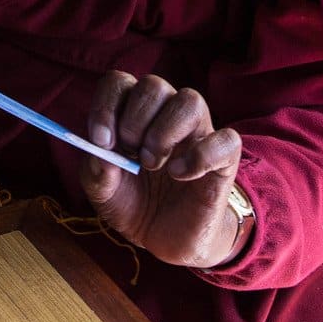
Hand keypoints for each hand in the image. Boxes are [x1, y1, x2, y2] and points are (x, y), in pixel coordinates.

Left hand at [80, 73, 245, 268]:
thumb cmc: (132, 203)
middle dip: (135, 119)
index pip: (118, 83)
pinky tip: (181, 175)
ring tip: (152, 163)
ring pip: (190, 100)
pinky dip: (201, 156)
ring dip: (164, 131)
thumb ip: (96, 170)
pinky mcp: (224, 159)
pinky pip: (226, 139)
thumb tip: (101, 152)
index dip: (106, 105)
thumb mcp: (103, 192)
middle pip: (153, 85)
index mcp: (132, 112)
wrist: (165, 238)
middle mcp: (165, 113)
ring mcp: (197, 133)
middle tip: (130, 152)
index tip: (101, 140)